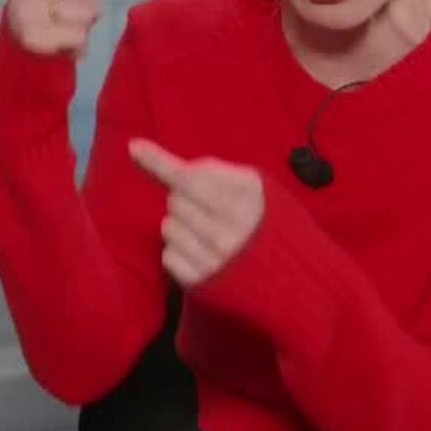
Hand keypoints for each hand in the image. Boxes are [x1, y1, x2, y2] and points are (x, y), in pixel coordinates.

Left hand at [128, 139, 265, 286]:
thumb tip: (136, 149)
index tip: (134, 148)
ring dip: (181, 226)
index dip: (160, 162)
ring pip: (168, 226)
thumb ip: (209, 170)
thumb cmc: (265, 224)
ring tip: (211, 236)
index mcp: (251, 195)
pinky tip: (204, 256)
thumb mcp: (256, 187)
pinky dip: (179, 252)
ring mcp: (218, 257)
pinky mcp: (205, 282)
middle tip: (211, 211)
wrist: (296, 282)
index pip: (189, 176)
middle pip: (175, 199)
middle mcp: (234, 226)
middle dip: (185, 199)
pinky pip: (168, 256)